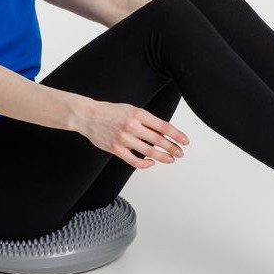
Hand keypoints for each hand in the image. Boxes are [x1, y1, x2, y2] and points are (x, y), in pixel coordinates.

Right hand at [69, 95, 189, 169]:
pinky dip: (145, 163)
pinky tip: (151, 163)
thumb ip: (146, 120)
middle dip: (172, 147)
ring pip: (148, 151)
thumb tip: (164, 132)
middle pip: (158, 140)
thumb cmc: (111, 112)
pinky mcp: (116, 149)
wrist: (87, 115)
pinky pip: (134, 160)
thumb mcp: (131, 110)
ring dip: (162, 157)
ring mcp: (123, 138)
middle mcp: (132, 126)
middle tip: (181, 153)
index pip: (163, 126)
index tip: (185, 141)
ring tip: (171, 160)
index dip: (176, 134)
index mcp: (138, 114)